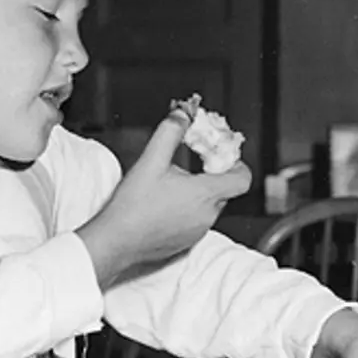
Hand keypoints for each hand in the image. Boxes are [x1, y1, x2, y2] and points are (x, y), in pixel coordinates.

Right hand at [77, 110, 251, 282]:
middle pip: (224, 191)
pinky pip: (197, 222)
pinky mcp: (187, 243)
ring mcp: (198, 232)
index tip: (224, 156)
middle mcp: (207, 216)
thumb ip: (171, 132)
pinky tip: (166, 205)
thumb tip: (183, 113)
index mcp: (205, 194)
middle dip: (213, 175)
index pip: (242, 179)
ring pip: (209, 206)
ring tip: (174, 186)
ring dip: (199, 194)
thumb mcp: (151, 160)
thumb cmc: (132, 206)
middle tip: (195, 165)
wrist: (115, 242)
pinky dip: (188, 210)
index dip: (238, 165)